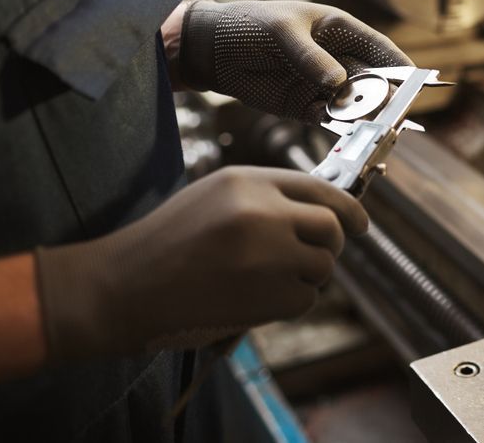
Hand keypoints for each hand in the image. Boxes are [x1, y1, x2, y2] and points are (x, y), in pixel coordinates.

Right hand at [35, 166, 367, 362]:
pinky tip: (254, 300)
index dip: (348, 208)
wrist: (122, 288)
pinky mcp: (269, 294)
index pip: (319, 187)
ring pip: (323, 265)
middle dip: (331, 245)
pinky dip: (289, 304)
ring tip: (264, 281)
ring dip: (306, 277)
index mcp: (247, 180)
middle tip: (312, 258)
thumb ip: (266, 198)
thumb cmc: (167, 243)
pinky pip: (305, 298)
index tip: (361, 224)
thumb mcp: (214, 198)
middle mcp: (263, 210)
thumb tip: (324, 210)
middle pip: (331, 226)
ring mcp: (269, 253)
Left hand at [177, 0, 411, 122]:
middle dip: (386, 98)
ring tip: (375, 129)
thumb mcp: (280, 32)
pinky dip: (340, 128)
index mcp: (339, 30)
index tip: (419, 81)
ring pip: (355, 104)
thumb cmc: (247, 25)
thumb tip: (339, 82)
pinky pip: (330, 120)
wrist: (208, 49)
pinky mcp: (305, 107)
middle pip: (373, 81)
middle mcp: (336, 59)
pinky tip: (347, 134)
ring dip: (365, 117)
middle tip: (395, 114)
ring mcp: (322, 85)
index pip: (379, 48)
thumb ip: (310, 57)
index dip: (401, 65)